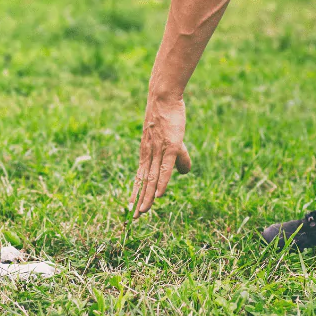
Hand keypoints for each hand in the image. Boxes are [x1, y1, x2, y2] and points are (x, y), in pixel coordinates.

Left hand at [130, 95, 191, 217]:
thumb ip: (179, 158)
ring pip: (152, 178)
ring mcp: (159, 150)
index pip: (140, 177)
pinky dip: (161, 182)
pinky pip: (165, 168)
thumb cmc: (168, 117)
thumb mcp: (173, 140)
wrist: (164, 97)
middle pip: (143, 181)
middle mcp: (149, 154)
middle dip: (139, 200)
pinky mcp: (171, 146)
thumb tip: (184, 173)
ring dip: (148, 196)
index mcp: (146, 153)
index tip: (130, 207)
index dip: (136, 192)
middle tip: (134, 218)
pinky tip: (160, 195)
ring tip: (143, 212)